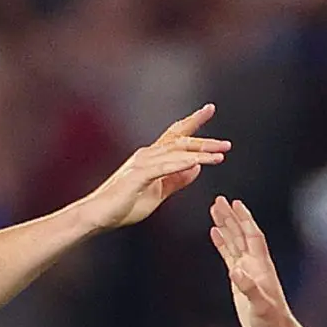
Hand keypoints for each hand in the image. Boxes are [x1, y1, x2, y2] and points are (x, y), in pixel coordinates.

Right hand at [82, 105, 227, 229]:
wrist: (99, 215)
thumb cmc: (124, 205)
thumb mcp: (159, 193)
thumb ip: (176, 180)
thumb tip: (196, 168)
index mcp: (152, 157)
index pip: (176, 136)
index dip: (193, 122)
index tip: (209, 110)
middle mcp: (147, 154)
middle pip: (180, 141)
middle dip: (205, 140)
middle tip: (227, 142)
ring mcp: (142, 163)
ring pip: (176, 152)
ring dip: (200, 152)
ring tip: (221, 153)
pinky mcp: (138, 175)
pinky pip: (165, 167)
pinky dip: (182, 164)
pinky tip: (198, 163)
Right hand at [207, 196, 302, 326]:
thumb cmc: (272, 323)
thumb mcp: (262, 308)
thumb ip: (249, 289)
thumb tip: (235, 270)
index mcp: (261, 267)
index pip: (252, 236)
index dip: (244, 220)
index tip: (235, 203)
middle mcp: (254, 264)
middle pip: (241, 234)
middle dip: (231, 217)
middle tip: (219, 200)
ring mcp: (246, 271)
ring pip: (234, 242)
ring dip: (225, 225)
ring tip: (214, 209)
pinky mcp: (239, 280)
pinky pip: (228, 256)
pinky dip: (222, 243)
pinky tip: (214, 232)